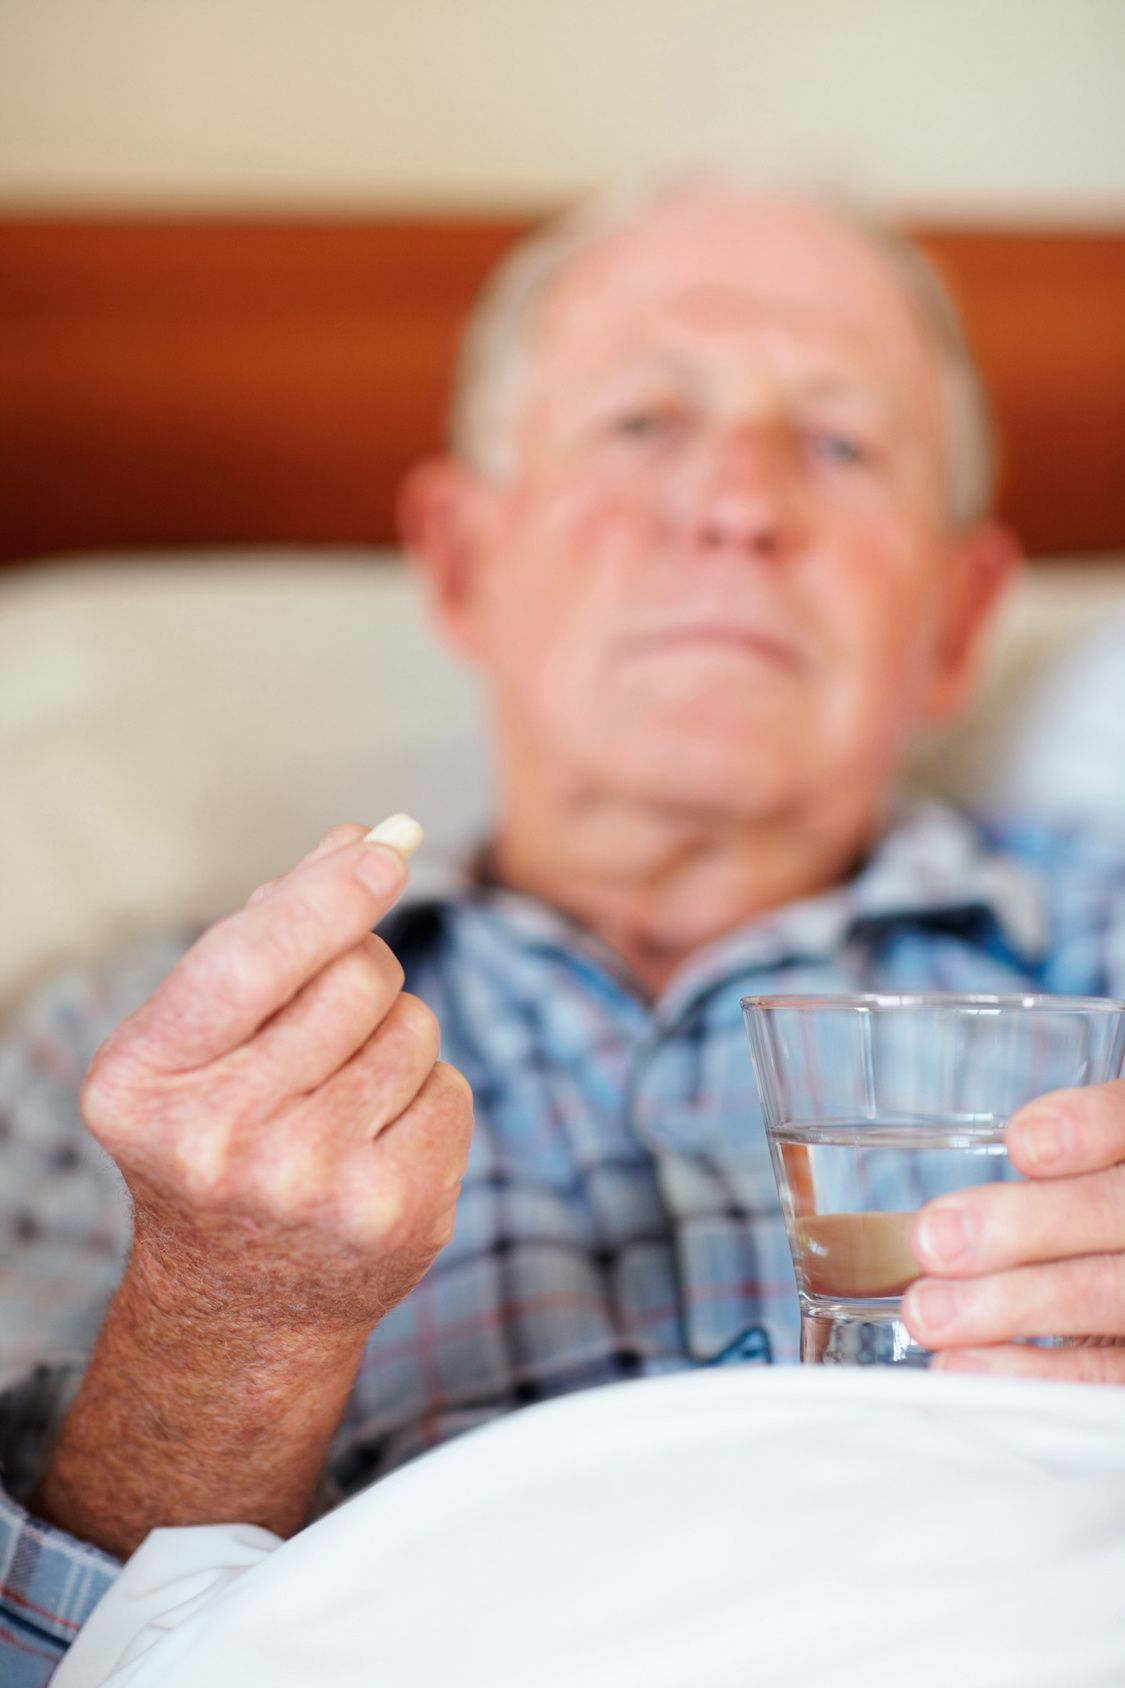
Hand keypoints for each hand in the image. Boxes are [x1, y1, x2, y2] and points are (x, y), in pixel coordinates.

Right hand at [80, 821, 472, 1335]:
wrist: (240, 1304)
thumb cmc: (218, 1137)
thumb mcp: (198, 1041)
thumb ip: (267, 934)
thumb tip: (363, 840)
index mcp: (145, 1082)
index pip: (253, 959)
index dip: (327, 894)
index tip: (385, 848)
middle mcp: (221, 1140)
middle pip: (356, 978)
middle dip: (358, 972)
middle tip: (323, 1029)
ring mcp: (313, 1186)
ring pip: (413, 1026)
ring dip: (391, 1038)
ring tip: (336, 1098)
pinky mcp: (395, 1215)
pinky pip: (451, 1088)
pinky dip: (424, 1095)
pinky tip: (373, 1142)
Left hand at [902, 1081, 1124, 1381]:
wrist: (1104, 1256)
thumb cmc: (1074, 1209)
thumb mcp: (1076, 1165)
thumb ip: (1043, 1160)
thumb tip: (945, 1196)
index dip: (1092, 1126)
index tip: (1023, 1144)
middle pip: (1118, 1211)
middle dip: (1026, 1226)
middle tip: (933, 1241)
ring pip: (1113, 1293)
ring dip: (1014, 1304)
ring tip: (927, 1313)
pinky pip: (1107, 1375)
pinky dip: (1036, 1372)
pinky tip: (963, 1366)